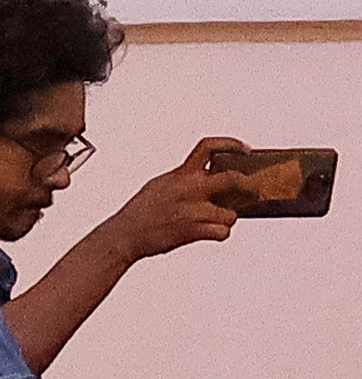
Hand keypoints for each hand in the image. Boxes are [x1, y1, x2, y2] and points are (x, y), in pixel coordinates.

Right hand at [116, 144, 263, 256]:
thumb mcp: (162, 184)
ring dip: (226, 219)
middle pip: (234, 180)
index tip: (245, 149)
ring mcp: (193, 210)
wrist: (126, 234)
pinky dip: (219, 234)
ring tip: (211, 221)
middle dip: (249, 187)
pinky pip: (223, 232)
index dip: (231, 144)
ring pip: (231, 214)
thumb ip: (187, 179)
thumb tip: (212, 177)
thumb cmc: (143, 210)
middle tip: (253, 192)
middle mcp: (189, 189)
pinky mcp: (194, 230)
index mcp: (180, 174)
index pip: (208, 148)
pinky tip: (206, 232)